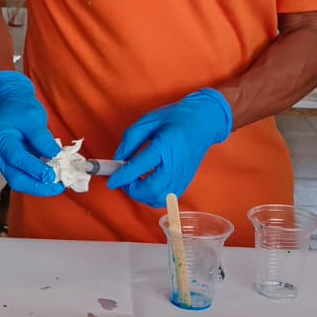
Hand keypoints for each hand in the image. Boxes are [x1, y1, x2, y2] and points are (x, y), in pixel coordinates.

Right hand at [0, 71, 64, 196]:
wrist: (10, 104)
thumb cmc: (20, 108)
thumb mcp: (34, 117)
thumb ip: (43, 138)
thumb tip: (56, 156)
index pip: (16, 158)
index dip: (34, 169)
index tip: (52, 175)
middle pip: (15, 178)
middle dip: (37, 186)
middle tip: (58, 186)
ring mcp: (1, 161)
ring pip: (18, 181)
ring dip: (39, 186)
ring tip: (57, 184)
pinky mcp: (9, 165)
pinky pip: (22, 176)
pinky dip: (36, 180)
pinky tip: (50, 179)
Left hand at [108, 89, 233, 207]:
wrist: (204, 122)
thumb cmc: (176, 118)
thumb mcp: (149, 121)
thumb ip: (131, 140)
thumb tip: (118, 159)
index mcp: (164, 145)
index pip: (140, 167)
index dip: (122, 176)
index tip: (111, 180)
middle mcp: (175, 164)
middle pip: (151, 189)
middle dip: (132, 190)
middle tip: (124, 181)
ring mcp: (182, 175)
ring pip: (159, 198)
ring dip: (143, 195)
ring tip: (135, 183)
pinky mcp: (186, 181)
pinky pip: (167, 198)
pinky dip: (153, 196)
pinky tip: (148, 184)